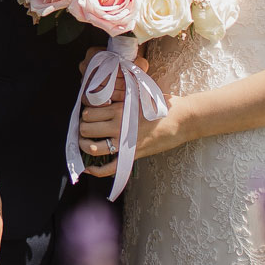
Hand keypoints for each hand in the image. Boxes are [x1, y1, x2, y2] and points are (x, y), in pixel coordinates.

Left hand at [75, 52, 150, 174]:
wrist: (182, 118)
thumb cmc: (162, 103)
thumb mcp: (139, 93)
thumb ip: (121, 94)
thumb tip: (105, 94)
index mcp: (119, 108)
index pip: (88, 111)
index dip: (85, 113)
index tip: (88, 115)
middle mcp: (118, 124)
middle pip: (85, 127)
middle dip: (83, 128)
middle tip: (87, 128)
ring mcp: (124, 142)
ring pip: (91, 147)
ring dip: (85, 145)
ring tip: (86, 143)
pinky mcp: (132, 155)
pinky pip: (109, 168)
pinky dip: (96, 171)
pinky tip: (89, 168)